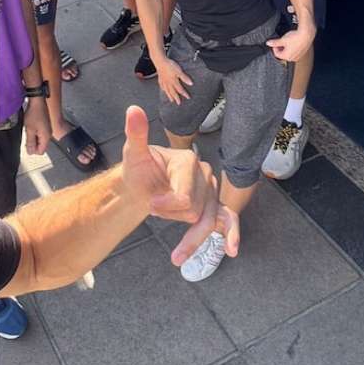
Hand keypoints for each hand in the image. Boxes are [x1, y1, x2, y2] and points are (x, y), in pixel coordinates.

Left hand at [23, 98, 50, 155]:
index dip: (33, 150)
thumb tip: (30, 152)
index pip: (41, 151)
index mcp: (46, 137)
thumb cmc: (34, 114)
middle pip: (40, 146)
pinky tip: (31, 126)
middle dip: (32, 144)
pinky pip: (40, 134)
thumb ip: (30, 142)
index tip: (27, 143)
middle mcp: (49, 134)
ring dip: (33, 137)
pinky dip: (34, 132)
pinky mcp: (45, 126)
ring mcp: (47, 130)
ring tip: (29, 129)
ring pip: (39, 140)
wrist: (37, 102)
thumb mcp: (29, 130)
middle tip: (27, 135)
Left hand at [121, 106, 239, 261]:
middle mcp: (204, 172)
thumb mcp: (133, 153)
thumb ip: (136, 133)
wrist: (141, 186)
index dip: (167, 205)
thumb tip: (133, 109)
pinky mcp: (213, 204)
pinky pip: (227, 219)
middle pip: (194, 210)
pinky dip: (230, 234)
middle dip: (172, 215)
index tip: (151, 204)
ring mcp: (210, 189)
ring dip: (189, 237)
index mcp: (188, 160)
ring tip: (175, 255)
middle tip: (154, 207)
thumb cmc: (138, 170)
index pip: (184, 195)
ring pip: (206, 220)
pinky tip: (231, 249)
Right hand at [156, 55, 192, 104]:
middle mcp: (168, 83)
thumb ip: (184, 77)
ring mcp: (164, 81)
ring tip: (171, 100)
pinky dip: (163, 90)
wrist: (160, 61)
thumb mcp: (179, 71)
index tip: (188, 97)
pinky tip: (163, 90)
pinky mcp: (160, 78)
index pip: (180, 90)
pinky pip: (162, 86)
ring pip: (167, 90)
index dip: (184, 94)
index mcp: (174, 81)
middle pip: (173, 92)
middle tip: (178, 103)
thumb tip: (191, 84)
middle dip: (176, 98)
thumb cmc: (170, 65)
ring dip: (170, 96)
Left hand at [266, 26, 314, 61]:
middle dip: (280, 48)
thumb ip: (275, 43)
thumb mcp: (282, 40)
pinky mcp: (303, 52)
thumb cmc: (295, 38)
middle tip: (281, 41)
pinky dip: (292, 47)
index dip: (274, 47)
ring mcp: (298, 56)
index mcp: (287, 57)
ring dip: (286, 48)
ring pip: (289, 53)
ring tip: (287, 41)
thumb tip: (268, 43)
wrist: (307, 34)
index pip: (277, 54)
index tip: (275, 42)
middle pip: (283, 54)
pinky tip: (293, 41)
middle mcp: (293, 58)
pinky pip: (295, 51)